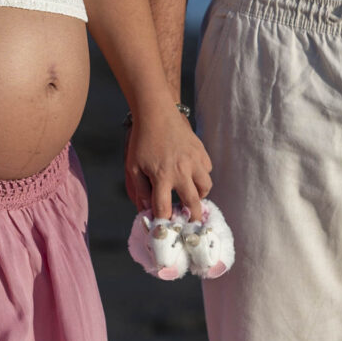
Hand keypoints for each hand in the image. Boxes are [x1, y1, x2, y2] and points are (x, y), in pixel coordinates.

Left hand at [124, 106, 212, 221]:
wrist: (156, 112)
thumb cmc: (141, 140)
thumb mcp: (133, 166)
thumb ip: (140, 190)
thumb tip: (145, 210)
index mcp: (162, 176)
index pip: (164, 208)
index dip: (164, 221)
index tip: (164, 228)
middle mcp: (181, 171)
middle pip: (192, 203)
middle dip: (193, 217)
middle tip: (191, 223)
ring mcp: (193, 160)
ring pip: (206, 187)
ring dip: (200, 195)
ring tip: (192, 196)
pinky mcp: (200, 151)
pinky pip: (207, 170)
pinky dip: (202, 176)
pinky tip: (192, 174)